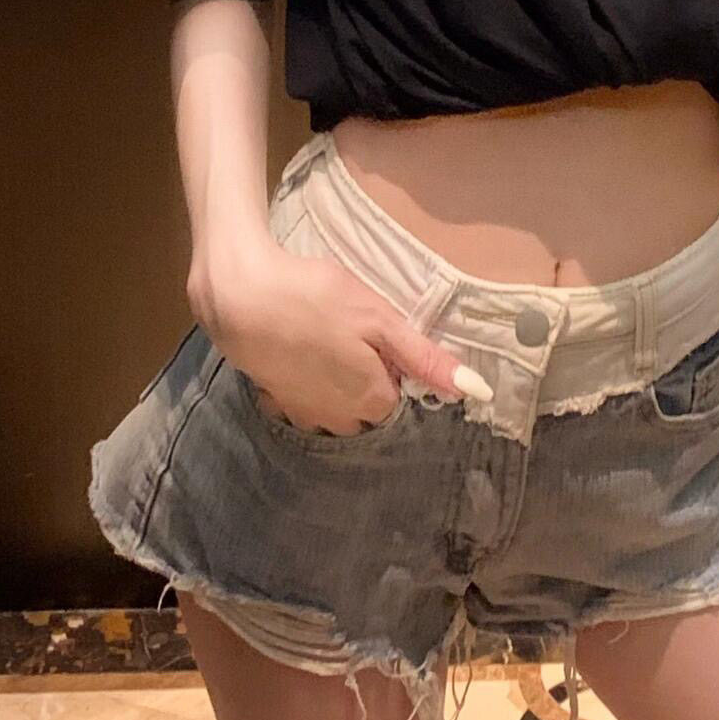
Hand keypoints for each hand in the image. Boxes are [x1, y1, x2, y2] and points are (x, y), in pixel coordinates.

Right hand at [199, 241, 486, 435]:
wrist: (241, 297)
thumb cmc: (317, 301)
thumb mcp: (380, 320)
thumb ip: (426, 359)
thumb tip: (477, 391)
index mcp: (372, 403)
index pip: (403, 396)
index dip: (395, 364)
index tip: (379, 336)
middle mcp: (340, 422)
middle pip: (372, 406)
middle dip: (370, 378)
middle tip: (353, 333)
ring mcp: (304, 416)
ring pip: (339, 409)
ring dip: (339, 384)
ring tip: (328, 341)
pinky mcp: (276, 403)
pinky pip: (306, 402)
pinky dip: (308, 382)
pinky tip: (301, 352)